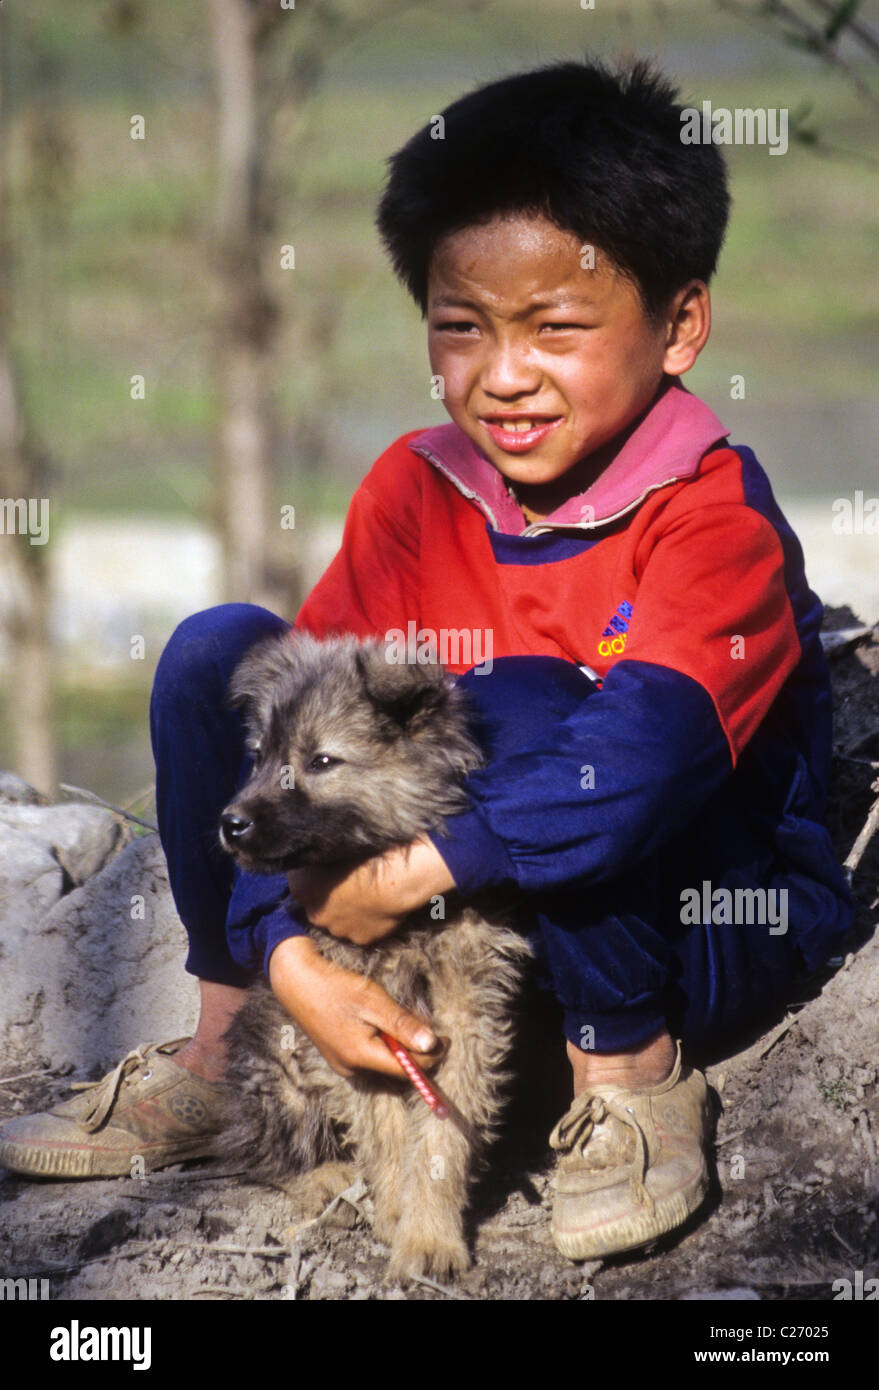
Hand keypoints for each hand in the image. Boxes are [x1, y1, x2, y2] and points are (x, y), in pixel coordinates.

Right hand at [268, 935, 440, 1078]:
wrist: (296, 981)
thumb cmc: (335, 987)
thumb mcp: (373, 1001)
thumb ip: (402, 1024)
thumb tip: (432, 1044)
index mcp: (361, 1057)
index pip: (408, 1070)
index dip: (431, 1057)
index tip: (446, 1038)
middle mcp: (351, 1069)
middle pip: (397, 1071)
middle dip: (416, 1053)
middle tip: (425, 1025)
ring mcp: (343, 1065)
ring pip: (384, 1065)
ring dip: (400, 1049)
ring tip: (403, 1022)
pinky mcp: (338, 1057)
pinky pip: (370, 1059)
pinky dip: (384, 1047)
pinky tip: (383, 1026)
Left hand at [287, 838, 455, 945]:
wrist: (393, 877)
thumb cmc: (363, 854)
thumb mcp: (332, 844)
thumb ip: (316, 854)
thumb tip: (315, 854)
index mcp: (301, 888)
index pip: (299, 883)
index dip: (314, 876)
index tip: (329, 868)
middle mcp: (314, 913)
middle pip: (318, 907)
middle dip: (329, 899)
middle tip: (349, 883)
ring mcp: (338, 929)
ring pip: (340, 921)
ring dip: (349, 911)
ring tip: (367, 894)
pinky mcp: (360, 939)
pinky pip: (362, 930)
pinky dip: (368, 921)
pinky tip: (378, 906)